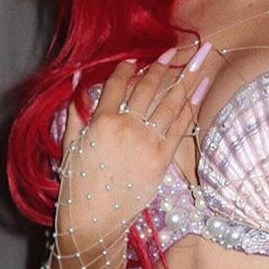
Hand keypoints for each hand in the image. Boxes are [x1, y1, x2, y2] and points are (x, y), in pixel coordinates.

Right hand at [58, 45, 211, 241]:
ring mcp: (146, 143)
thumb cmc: (78, 183)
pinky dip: (190, 107)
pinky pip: (179, 128)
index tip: (137, 59)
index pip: (117, 85)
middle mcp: (126, 128)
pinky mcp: (161, 159)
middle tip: (176, 49)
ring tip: (197, 61)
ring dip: (185, 79)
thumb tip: (79, 79)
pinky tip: (198, 92)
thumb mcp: (70, 144)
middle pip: (148, 88)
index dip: (128, 68)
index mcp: (100, 122)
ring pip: (169, 103)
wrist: (94, 219)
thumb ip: (76, 110)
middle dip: (164, 65)